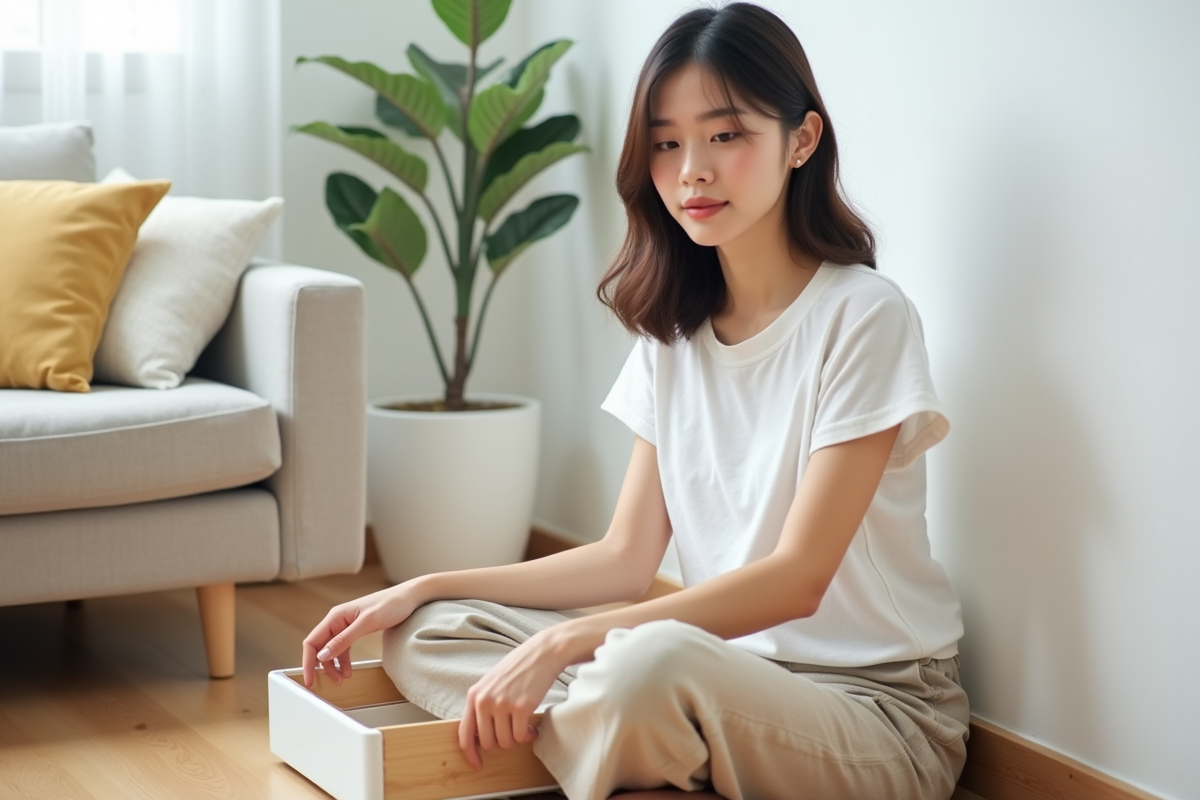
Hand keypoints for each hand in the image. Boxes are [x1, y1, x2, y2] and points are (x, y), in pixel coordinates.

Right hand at [302, 583, 421, 687]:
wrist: (409, 598)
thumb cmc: (390, 604)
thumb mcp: (367, 623)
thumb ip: (344, 639)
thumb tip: (322, 655)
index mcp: (335, 616)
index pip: (312, 641)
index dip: (308, 662)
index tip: (309, 679)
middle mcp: (337, 621)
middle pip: (320, 648)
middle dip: (322, 667)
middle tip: (328, 683)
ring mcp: (346, 626)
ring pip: (331, 650)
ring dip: (333, 666)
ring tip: (341, 680)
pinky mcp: (355, 630)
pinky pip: (343, 648)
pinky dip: (343, 661)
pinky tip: (347, 671)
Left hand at [458, 628, 573, 769]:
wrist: (543, 653)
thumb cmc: (519, 668)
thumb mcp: (492, 684)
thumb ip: (482, 705)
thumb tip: (479, 735)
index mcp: (474, 695)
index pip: (465, 733)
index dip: (470, 754)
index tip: (477, 765)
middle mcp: (485, 700)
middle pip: (487, 743)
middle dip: (501, 743)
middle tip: (512, 733)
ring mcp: (502, 704)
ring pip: (505, 742)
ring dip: (517, 739)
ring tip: (524, 727)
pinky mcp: (521, 707)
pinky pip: (520, 737)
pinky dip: (528, 736)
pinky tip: (532, 727)